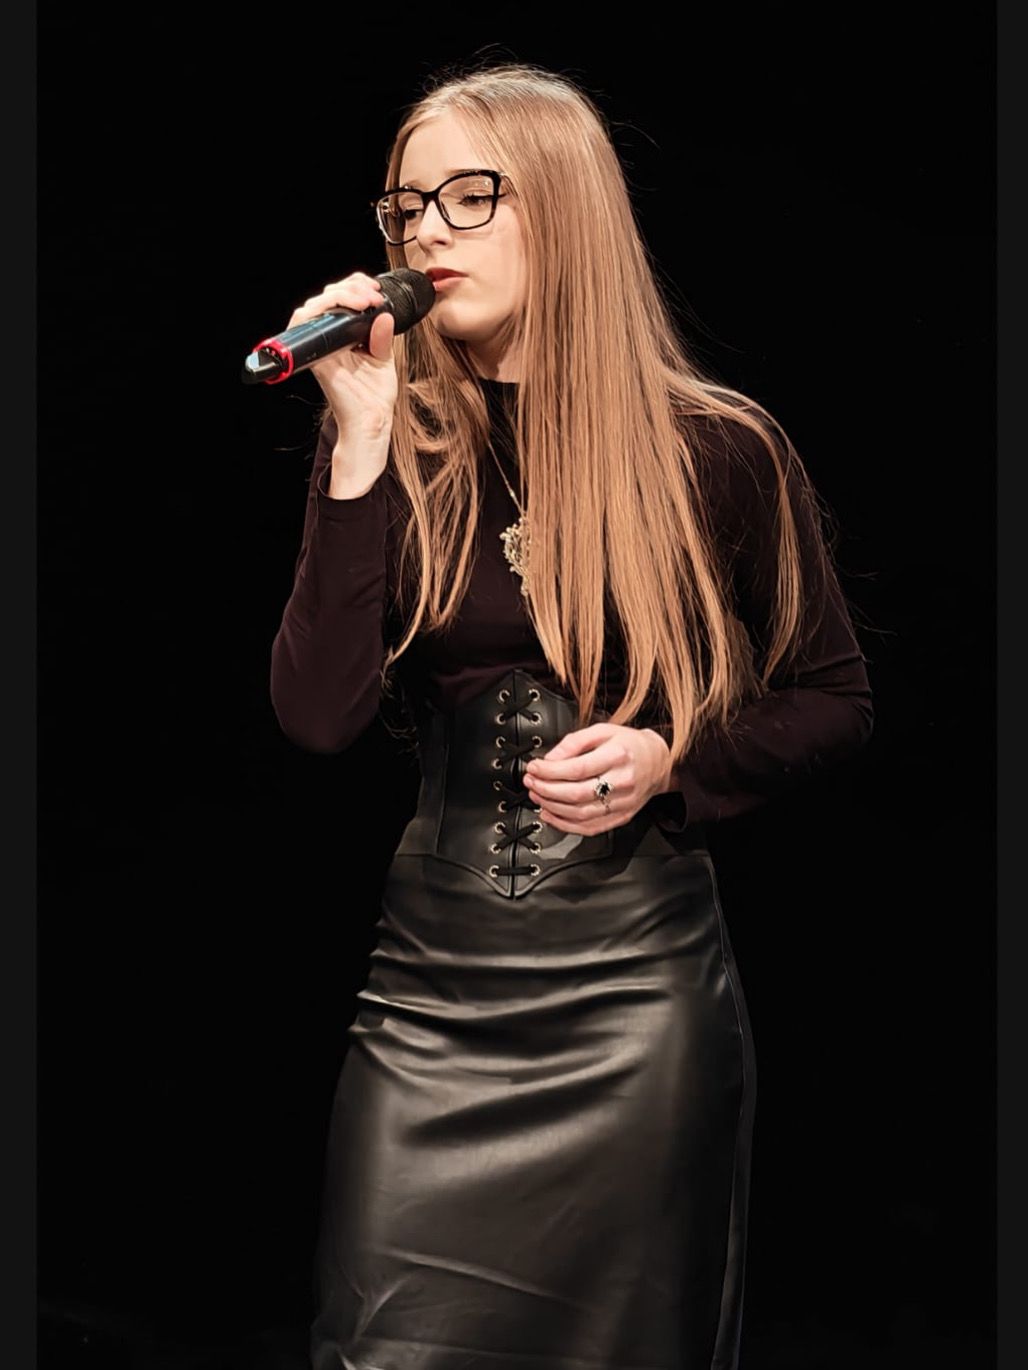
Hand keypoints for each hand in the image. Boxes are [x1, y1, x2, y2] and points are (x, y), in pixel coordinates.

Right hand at [286, 272, 397, 442]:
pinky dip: (325, 308)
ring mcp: (319, 348)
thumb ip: (382, 336)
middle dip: (351, 286)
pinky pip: (305, 323)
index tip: (377, 291)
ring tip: (366, 299)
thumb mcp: (383, 359)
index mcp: (342, 339)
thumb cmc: (373, 397)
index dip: (354, 286)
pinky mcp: (315, 356)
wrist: (371, 421)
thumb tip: (385, 314)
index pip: (338, 301)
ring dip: (341, 294)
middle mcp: (328, 341)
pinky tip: (352, 309)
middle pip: (325, 298)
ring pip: (314, 306)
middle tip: (374, 295)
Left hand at [522, 724, 673, 834]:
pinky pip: (589, 828)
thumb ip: (574, 742)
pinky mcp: (621, 817)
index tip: (534, 767)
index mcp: (618, 756)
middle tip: (530, 782)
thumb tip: (549, 758)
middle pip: (576, 794)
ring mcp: (623, 803)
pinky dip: (565, 825)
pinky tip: (550, 814)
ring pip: (580, 814)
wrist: (658, 762)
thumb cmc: (629, 745)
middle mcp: (622, 782)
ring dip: (552, 807)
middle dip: (546, 789)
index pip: (578, 768)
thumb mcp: (603, 731)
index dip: (550, 771)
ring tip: (536, 795)